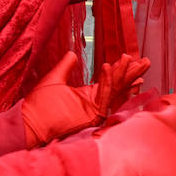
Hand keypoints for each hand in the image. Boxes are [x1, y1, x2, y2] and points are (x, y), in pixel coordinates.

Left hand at [21, 53, 148, 147]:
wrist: (29, 121)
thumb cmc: (38, 104)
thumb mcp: (55, 78)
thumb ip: (66, 66)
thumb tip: (72, 53)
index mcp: (87, 96)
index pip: (110, 82)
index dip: (120, 71)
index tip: (131, 59)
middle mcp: (94, 104)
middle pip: (117, 86)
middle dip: (131, 73)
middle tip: (145, 61)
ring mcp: (94, 111)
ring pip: (114, 90)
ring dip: (122, 74)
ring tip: (130, 59)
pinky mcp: (92, 116)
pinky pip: (103, 96)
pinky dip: (106, 81)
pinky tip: (108, 67)